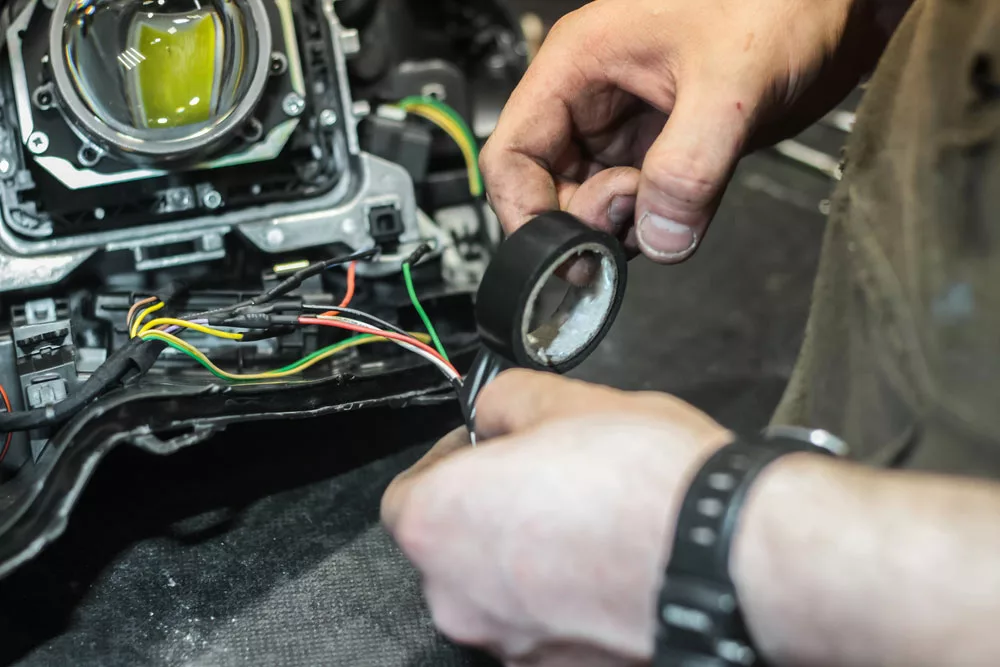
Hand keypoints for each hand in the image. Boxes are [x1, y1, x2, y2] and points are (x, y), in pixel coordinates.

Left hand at [381, 371, 732, 665]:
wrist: (732, 553)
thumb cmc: (648, 484)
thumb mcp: (563, 399)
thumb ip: (504, 401)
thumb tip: (494, 409)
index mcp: (440, 524)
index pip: (409, 491)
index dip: (453, 459)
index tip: (490, 445)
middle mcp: (461, 597)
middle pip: (456, 543)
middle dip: (493, 506)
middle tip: (547, 475)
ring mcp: (514, 644)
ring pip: (503, 587)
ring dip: (530, 554)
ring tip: (590, 516)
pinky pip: (546, 621)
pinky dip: (566, 594)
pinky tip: (610, 559)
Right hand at [480, 0, 887, 261]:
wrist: (837, 12)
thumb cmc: (781, 5)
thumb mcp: (730, 82)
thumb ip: (689, 166)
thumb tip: (658, 237)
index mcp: (579, 66)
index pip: (510, 153)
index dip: (524, 211)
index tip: (562, 254)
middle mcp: (592, 101)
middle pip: (545, 188)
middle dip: (583, 222)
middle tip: (637, 221)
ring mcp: (626, 131)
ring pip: (589, 204)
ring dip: (619, 229)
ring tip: (669, 209)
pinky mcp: (663, 154)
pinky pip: (635, 207)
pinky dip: (651, 227)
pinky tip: (681, 215)